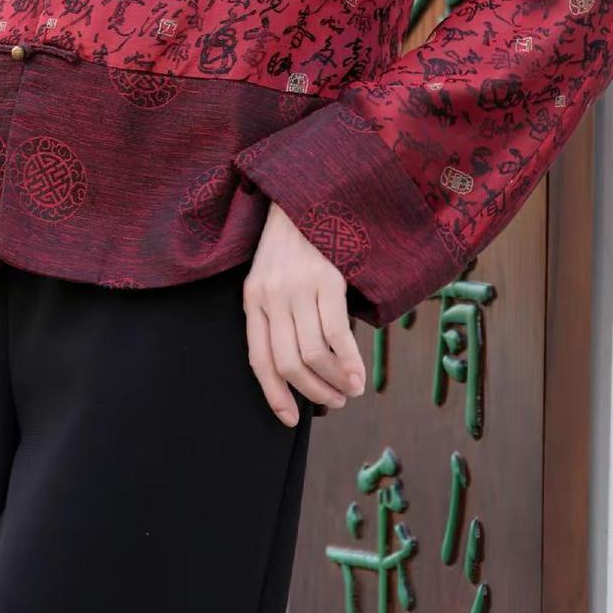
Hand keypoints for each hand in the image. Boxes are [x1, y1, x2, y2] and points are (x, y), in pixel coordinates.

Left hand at [242, 201, 366, 425]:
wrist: (308, 192)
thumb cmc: (295, 240)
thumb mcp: (272, 275)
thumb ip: (278, 314)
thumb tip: (301, 367)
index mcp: (252, 299)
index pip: (259, 360)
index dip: (275, 395)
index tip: (291, 420)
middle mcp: (271, 296)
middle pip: (289, 363)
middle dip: (313, 392)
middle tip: (335, 402)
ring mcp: (297, 287)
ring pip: (313, 355)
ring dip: (335, 382)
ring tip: (350, 390)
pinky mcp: (325, 278)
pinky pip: (336, 334)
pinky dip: (350, 362)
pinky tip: (359, 374)